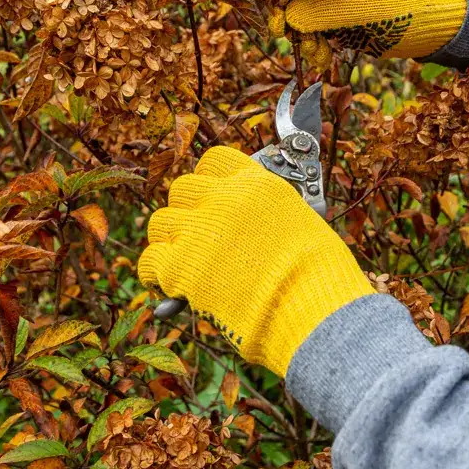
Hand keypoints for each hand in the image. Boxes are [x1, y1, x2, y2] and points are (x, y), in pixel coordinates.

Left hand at [138, 146, 373, 376]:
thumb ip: (268, 215)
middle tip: (197, 234)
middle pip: (183, 189)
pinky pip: (150, 260)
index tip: (211, 196)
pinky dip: (156, 274)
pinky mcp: (180, 267)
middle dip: (188, 210)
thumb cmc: (318, 274)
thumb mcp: (301, 223)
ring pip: (161, 222)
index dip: (209, 179)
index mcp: (255, 183)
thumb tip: (254, 227)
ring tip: (181, 261)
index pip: (214, 160)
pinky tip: (167, 284)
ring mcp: (197, 231)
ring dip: (170, 240)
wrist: (309, 307)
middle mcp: (222, 199)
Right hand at [285, 0, 466, 59]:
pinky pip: (324, 30)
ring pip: (310, 15)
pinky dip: (321, 45)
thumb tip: (289, 15)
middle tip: (298, 44)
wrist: (445, 27)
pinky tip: (324, 59)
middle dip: (296, 22)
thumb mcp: (370, 9)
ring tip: (318, 57)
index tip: (277, 22)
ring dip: (308, 38)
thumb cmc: (413, 8)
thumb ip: (329, 11)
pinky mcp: (349, 17)